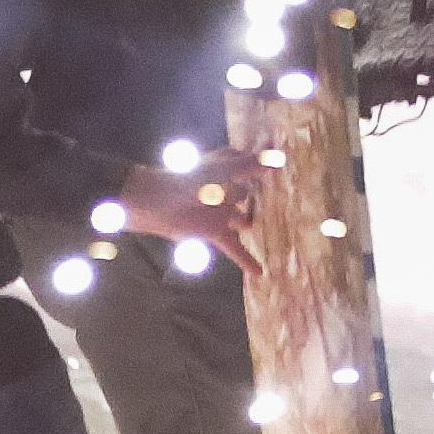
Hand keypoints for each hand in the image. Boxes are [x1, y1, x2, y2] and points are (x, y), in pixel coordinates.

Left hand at [117, 157, 265, 278]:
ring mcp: (221, 214)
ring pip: (242, 220)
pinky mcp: (214, 233)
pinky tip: (260, 272)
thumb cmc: (189, 179)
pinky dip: (246, 260)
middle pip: (246, 195)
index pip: (246, 164)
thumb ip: (250, 164)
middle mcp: (225, 191)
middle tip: (271, 201)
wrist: (155, 201)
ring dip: (249, 223)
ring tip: (267, 230)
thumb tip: (278, 160)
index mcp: (226, 170)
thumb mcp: (223, 168)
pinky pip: (235, 249)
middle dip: (253, 196)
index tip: (271, 163)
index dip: (256, 163)